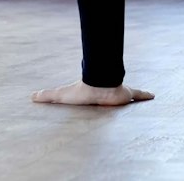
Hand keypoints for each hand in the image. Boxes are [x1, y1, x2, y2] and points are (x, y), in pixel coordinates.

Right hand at [31, 81, 155, 106]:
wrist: (96, 88)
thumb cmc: (81, 92)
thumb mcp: (61, 95)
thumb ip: (48, 96)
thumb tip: (31, 96)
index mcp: (95, 90)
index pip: (97, 87)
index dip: (99, 87)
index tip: (99, 88)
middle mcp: (108, 91)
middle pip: (114, 89)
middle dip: (119, 90)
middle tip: (123, 94)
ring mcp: (118, 93)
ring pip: (127, 92)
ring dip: (134, 94)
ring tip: (142, 96)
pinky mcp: (127, 94)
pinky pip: (137, 94)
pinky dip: (144, 95)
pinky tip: (153, 96)